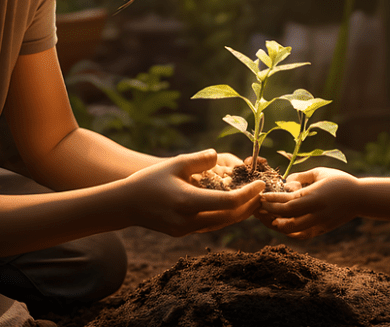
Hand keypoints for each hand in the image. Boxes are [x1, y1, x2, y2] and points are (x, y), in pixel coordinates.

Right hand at [126, 149, 264, 236]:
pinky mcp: (183, 233)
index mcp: (187, 202)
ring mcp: (186, 230)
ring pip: (222, 223)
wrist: (126, 205)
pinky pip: (211, 225)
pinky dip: (225, 216)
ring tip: (253, 199)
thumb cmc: (150, 180)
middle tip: (263, 193)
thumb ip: (199, 159)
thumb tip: (218, 156)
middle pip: (230, 217)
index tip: (260, 184)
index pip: (228, 202)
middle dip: (250, 206)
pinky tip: (233, 205)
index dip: (248, 194)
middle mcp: (188, 220)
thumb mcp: (175, 164)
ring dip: (240, 213)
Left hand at [257, 167, 358, 238]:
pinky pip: (303, 235)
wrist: (360, 198)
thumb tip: (286, 181)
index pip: (288, 201)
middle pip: (287, 216)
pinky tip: (283, 226)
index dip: (272, 200)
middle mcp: (316, 212)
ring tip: (269, 218)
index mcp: (315, 196)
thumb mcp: (320, 172)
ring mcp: (320, 223)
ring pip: (293, 230)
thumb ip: (301, 175)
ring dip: (278, 224)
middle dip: (271, 211)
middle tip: (260, 206)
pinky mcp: (323, 229)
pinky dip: (291, 233)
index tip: (261, 196)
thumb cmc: (339, 181)